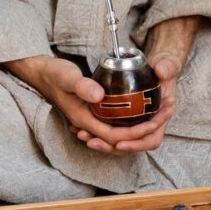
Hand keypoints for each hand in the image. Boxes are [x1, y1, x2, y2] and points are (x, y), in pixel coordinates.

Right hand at [6, 56, 172, 152]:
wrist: (42, 72)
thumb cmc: (54, 73)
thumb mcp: (67, 76)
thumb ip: (81, 85)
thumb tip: (99, 95)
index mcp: (85, 119)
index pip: (116, 136)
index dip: (137, 132)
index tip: (155, 119)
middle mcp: (91, 123)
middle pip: (123, 138)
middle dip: (148, 128)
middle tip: (168, 110)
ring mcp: (93, 119)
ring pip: (123, 131)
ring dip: (144, 123)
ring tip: (164, 108)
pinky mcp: (96, 112)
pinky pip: (118, 122)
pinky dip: (134, 118)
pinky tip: (147, 108)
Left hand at [71, 15, 199, 153]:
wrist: (161, 66)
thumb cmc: (166, 68)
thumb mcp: (169, 65)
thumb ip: (168, 67)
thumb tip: (161, 71)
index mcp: (160, 118)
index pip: (150, 140)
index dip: (136, 144)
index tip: (119, 143)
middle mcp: (147, 125)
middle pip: (129, 145)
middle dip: (110, 146)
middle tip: (91, 142)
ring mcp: (134, 123)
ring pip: (117, 140)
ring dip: (100, 141)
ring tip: (81, 135)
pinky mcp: (124, 118)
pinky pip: (110, 130)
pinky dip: (96, 132)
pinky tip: (78, 129)